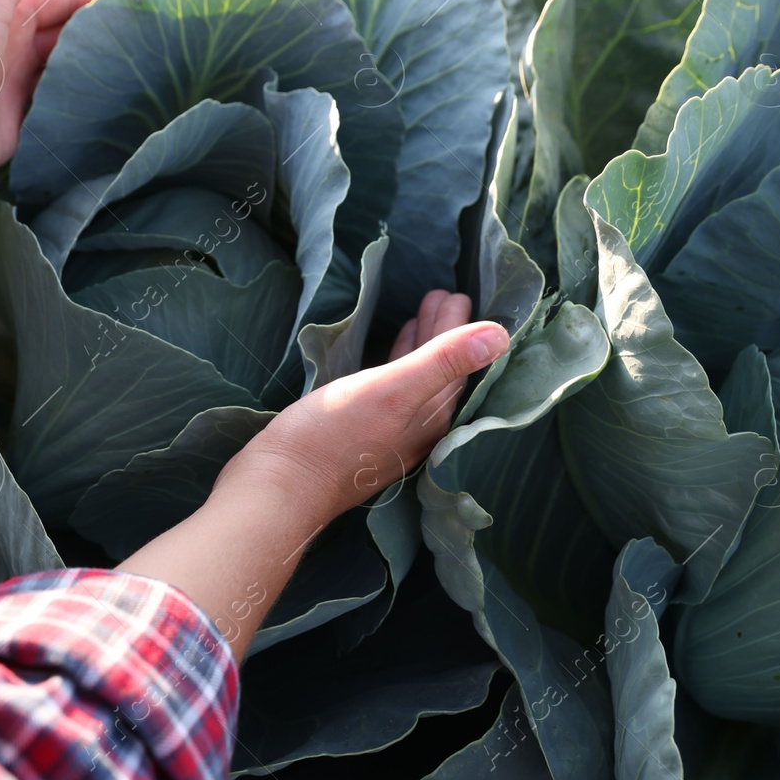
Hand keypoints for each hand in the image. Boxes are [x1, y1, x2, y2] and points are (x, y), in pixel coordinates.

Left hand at [0, 0, 146, 194]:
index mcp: (7, 12)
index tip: (151, 0)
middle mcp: (14, 48)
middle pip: (72, 37)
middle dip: (109, 36)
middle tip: (160, 39)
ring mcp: (17, 89)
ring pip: (69, 76)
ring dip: (99, 73)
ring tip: (149, 74)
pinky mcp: (20, 128)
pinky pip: (59, 115)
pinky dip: (83, 111)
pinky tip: (116, 110)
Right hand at [213, 291, 508, 522]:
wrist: (279, 485)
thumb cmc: (333, 437)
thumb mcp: (392, 390)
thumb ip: (442, 361)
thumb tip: (500, 335)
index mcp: (432, 420)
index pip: (460, 369)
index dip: (462, 331)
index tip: (459, 295)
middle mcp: (418, 430)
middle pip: (441, 374)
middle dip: (444, 333)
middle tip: (444, 294)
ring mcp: (388, 432)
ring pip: (417, 380)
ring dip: (421, 345)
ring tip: (421, 311)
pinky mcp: (360, 431)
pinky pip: (392, 388)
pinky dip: (397, 362)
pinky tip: (389, 350)